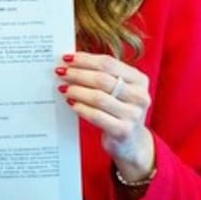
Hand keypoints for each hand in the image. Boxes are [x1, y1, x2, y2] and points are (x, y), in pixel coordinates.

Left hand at [55, 51, 154, 181]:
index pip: (109, 63)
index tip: (66, 58)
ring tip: (63, 88)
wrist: (131, 140)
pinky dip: (80, 107)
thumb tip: (71, 61)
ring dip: (76, 90)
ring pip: (98, 97)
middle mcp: (140, 96)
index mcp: (140, 79)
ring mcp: (133, 114)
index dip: (85, 59)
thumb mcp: (118, 89)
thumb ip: (101, 74)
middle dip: (77, 74)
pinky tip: (71, 103)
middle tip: (60, 72)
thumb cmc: (119, 108)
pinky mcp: (123, 130)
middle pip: (102, 79)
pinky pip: (96, 115)